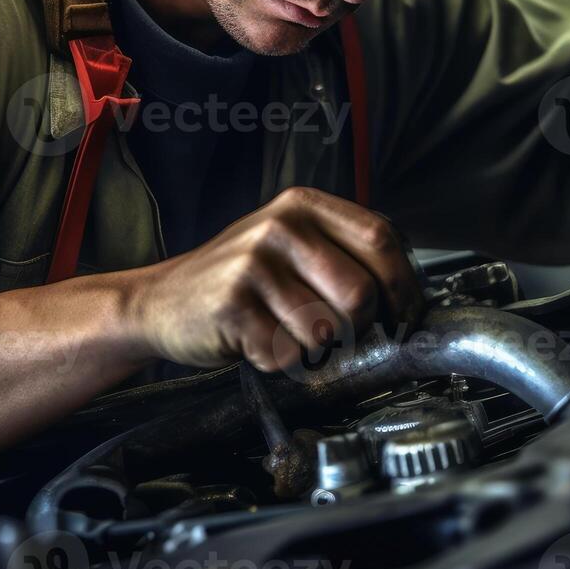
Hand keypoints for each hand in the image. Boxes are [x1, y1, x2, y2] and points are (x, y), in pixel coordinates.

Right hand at [124, 187, 423, 371]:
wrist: (160, 301)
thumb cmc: (239, 280)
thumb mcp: (291, 246)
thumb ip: (344, 254)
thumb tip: (408, 296)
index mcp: (303, 206)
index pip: (382, 239)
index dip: (404, 286)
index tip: (405, 315)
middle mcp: (280, 227)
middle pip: (361, 292)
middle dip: (359, 328)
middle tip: (337, 334)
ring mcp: (253, 264)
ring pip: (326, 330)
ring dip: (314, 349)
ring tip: (286, 333)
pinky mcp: (232, 306)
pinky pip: (287, 355)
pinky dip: (279, 362)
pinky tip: (256, 342)